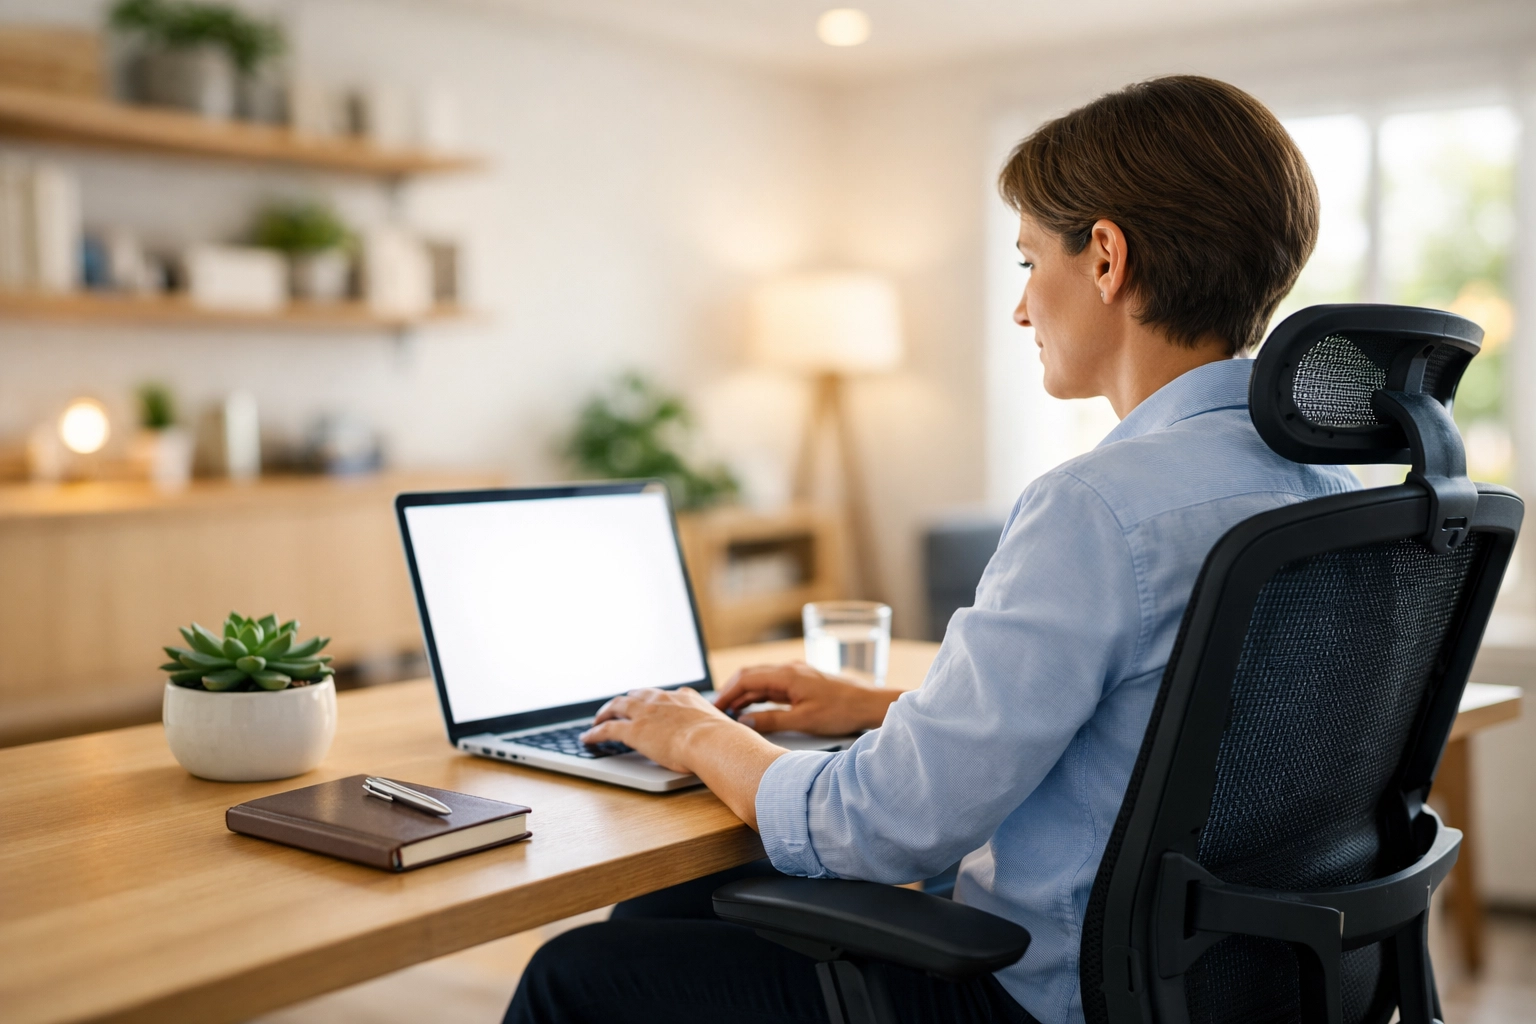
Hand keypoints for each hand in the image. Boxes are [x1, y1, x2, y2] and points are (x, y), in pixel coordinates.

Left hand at [582, 687, 786, 828]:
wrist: (714, 743)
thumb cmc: (727, 743)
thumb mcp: (728, 734)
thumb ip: (729, 738)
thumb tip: (747, 751)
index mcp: (686, 699)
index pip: (667, 694)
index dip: (655, 698)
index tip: (652, 703)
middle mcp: (664, 700)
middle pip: (638, 694)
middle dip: (626, 701)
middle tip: (618, 707)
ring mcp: (648, 713)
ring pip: (617, 706)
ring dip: (605, 713)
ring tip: (597, 720)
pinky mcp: (635, 730)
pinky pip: (608, 729)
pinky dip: (595, 733)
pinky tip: (588, 738)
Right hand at [714, 662, 899, 736]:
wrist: (869, 704)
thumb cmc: (841, 711)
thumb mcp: (803, 721)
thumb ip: (772, 720)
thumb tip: (744, 722)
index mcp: (787, 675)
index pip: (747, 679)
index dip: (727, 693)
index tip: (715, 708)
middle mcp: (789, 670)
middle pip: (751, 676)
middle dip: (731, 692)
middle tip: (717, 711)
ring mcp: (796, 675)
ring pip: (762, 681)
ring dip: (745, 695)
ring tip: (730, 712)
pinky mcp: (803, 682)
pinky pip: (773, 686)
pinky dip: (759, 696)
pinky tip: (753, 708)